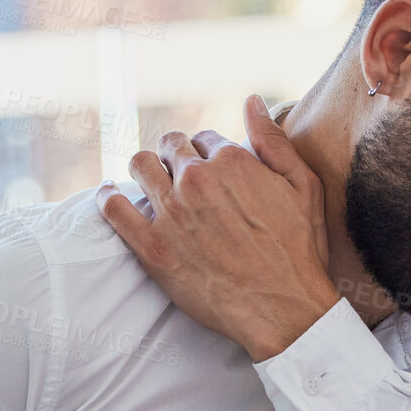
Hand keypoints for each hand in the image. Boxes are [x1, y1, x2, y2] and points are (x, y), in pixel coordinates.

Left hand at [96, 96, 340, 361]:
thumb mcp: (303, 187)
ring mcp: (172, 214)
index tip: (211, 171)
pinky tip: (109, 196)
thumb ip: (273, 141)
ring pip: (139, 166)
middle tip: (179, 177)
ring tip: (149, 183)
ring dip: (144, 169)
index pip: (205, 138)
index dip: (208, 153)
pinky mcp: (152, 248)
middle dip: (175, 156)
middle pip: (170, 147)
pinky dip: (107, 197)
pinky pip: (113, 209)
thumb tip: (251, 100)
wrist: (285, 310)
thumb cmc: (300, 251)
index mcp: (233, 161)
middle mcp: (197, 180)